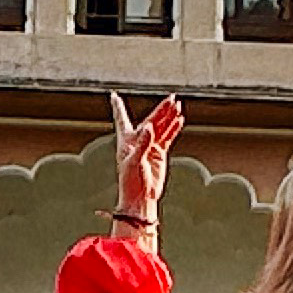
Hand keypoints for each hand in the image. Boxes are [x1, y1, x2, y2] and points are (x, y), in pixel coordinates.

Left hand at [108, 91, 181, 222]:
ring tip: (178, 105)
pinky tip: (179, 120)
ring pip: (161, 127)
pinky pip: (167, 137)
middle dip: (161, 109)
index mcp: (126, 140)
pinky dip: (173, 128)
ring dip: (169, 117)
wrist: (141, 196)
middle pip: (151, 120)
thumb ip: (142, 144)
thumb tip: (149, 127)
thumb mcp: (134, 162)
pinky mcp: (159, 153)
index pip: (121, 119)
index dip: (117, 107)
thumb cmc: (131, 180)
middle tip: (171, 98)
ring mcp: (150, 146)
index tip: (113, 95)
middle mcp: (138, 141)